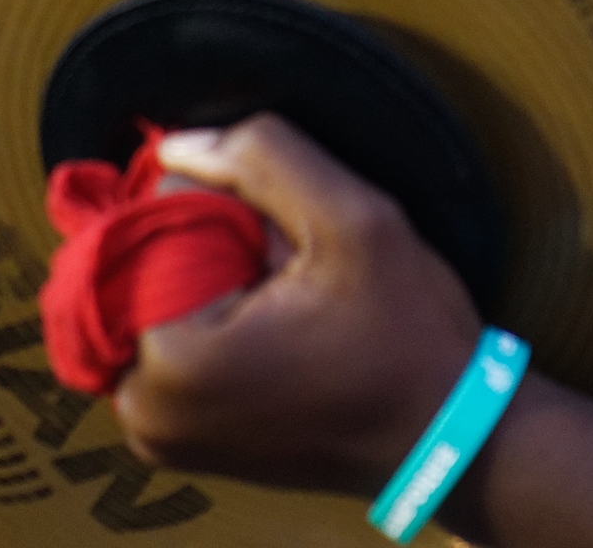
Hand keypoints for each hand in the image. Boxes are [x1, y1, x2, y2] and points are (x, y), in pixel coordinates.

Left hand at [114, 115, 486, 496]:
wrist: (450, 436)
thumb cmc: (408, 334)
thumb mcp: (354, 219)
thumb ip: (260, 158)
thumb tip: (171, 147)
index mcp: (171, 363)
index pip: (150, 222)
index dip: (219, 205)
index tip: (286, 239)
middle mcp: (142, 413)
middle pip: (144, 268)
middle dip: (209, 247)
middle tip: (290, 271)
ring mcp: (156, 437)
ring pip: (156, 303)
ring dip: (210, 282)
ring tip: (288, 304)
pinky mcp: (178, 445)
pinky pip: (166, 347)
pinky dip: (209, 322)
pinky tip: (275, 329)